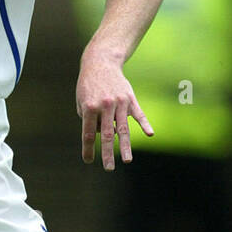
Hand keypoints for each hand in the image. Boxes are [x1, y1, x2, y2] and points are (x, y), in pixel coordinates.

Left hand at [76, 46, 151, 170]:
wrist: (101, 62)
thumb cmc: (88, 85)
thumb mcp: (82, 101)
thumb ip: (90, 119)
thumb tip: (104, 136)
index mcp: (89, 107)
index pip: (89, 134)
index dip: (89, 149)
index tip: (88, 161)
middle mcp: (105, 106)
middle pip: (106, 135)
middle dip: (107, 154)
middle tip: (109, 168)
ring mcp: (119, 102)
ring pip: (123, 128)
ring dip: (125, 146)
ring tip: (127, 160)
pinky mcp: (130, 98)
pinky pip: (138, 114)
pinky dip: (145, 124)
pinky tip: (150, 134)